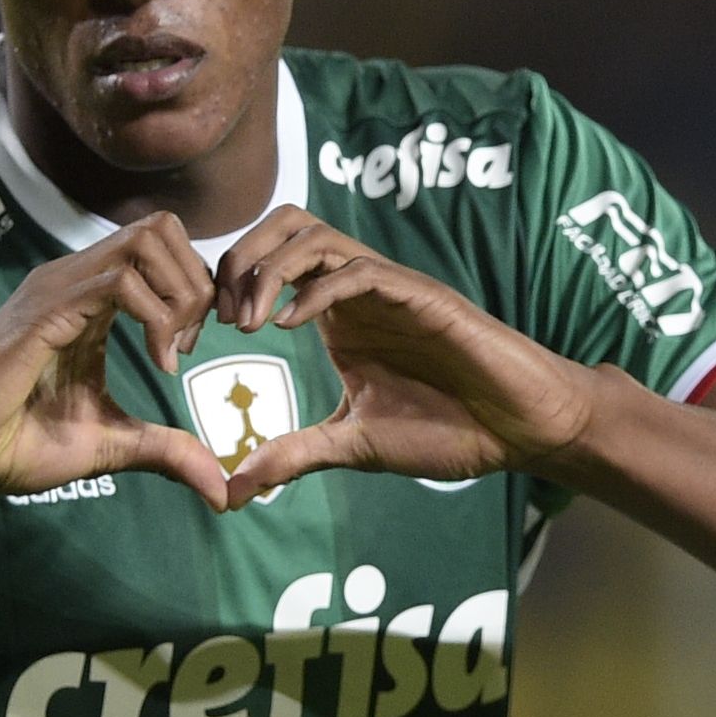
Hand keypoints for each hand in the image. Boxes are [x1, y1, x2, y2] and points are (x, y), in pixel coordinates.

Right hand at [0, 217, 237, 509]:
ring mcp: (58, 290)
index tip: (195, 348)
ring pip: (146, 239)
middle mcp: (75, 281)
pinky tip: (159, 362)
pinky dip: (157, 316)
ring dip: (181, 291)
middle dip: (198, 281)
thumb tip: (221, 490)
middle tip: (193, 343)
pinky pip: (120, 282)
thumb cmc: (14, 442)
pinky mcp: (45, 313)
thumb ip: (166, 451)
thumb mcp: (110, 446)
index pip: (162, 248)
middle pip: (162, 227)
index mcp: (90, 299)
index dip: (198, 289)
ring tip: (175, 350)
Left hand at [205, 207, 604, 496]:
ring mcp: (388, 287)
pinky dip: (316, 289)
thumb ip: (293, 454)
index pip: (264, 265)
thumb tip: (231, 489)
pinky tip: (290, 326)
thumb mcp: (354, 444)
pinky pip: (359, 270)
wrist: (521, 429)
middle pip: (281, 227)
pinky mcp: (421, 295)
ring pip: (313, 234)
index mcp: (335, 314)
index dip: (221, 289)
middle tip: (215, 320)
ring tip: (248, 323)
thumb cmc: (450, 429)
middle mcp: (355, 290)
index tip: (194, 338)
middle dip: (236, 261)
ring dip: (268, 268)